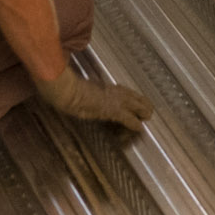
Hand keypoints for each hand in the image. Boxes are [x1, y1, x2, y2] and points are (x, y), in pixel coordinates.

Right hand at [36, 67, 154, 130]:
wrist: (66, 91)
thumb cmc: (67, 88)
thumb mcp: (76, 87)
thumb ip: (81, 89)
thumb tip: (75, 90)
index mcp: (102, 86)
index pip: (120, 90)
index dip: (129, 95)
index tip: (135, 98)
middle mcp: (110, 91)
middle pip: (131, 95)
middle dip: (141, 101)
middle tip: (148, 108)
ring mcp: (112, 100)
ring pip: (134, 105)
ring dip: (142, 110)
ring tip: (148, 116)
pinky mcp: (112, 110)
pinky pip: (127, 118)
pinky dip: (134, 123)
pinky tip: (140, 128)